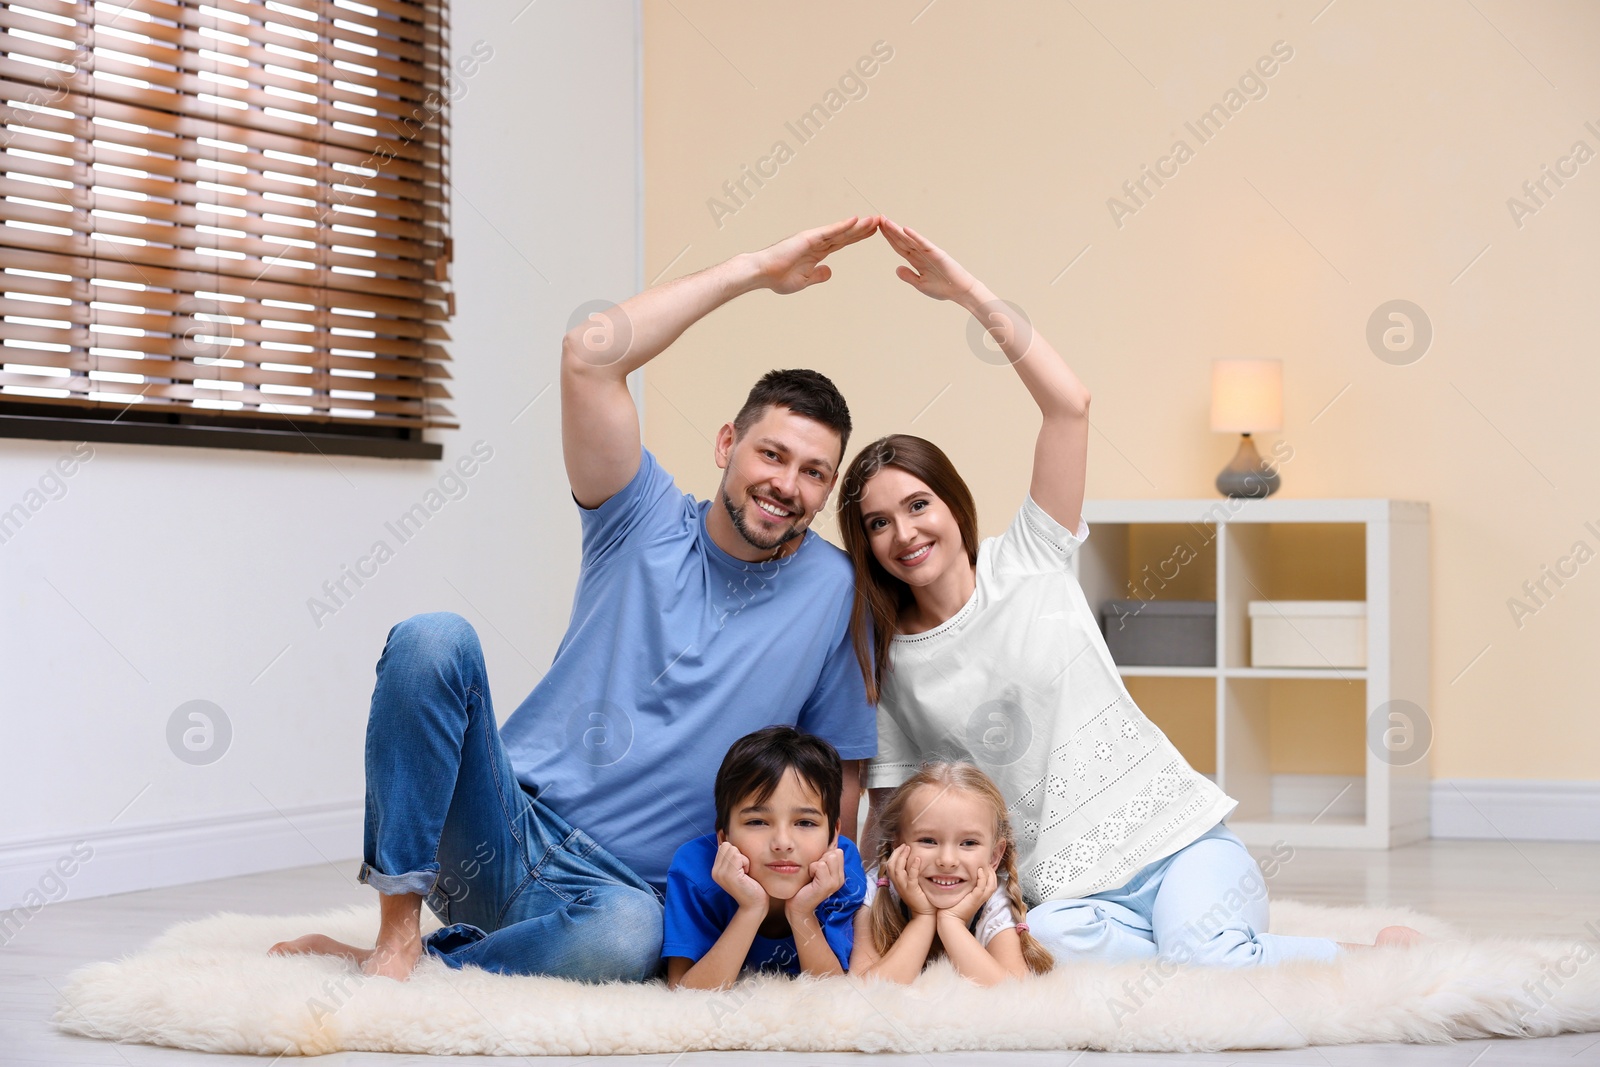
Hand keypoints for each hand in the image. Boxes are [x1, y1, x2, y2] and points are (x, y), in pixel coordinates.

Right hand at [711, 841, 767, 911]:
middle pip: (728, 846)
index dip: (737, 854)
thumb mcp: (738, 868)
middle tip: (743, 871)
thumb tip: (726, 834)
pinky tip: (747, 875)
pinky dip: (746, 863)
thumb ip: (732, 856)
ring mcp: (721, 874)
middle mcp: (715, 871)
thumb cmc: (751, 885)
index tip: (740, 868)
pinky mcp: (729, 875)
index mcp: (716, 869)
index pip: (724, 846)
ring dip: (744, 859)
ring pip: (734, 850)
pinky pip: (739, 857)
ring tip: (745, 873)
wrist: (754, 904)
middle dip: (740, 855)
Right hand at [749, 215, 879, 294]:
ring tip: (875, 220)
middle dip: (863, 228)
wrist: (762, 274)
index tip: (872, 232)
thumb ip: (818, 275)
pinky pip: (829, 231)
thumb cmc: (778, 278)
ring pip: (841, 231)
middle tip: (880, 221)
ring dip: (858, 225)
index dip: (858, 237)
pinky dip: (843, 226)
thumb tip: (830, 272)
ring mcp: (813, 239)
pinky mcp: (808, 238)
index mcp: (817, 253)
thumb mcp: (804, 280)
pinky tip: (856, 220)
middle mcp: (817, 243)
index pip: (842, 242)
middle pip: (845, 234)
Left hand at [785, 846, 845, 918]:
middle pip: (835, 852)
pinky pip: (820, 865)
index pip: (838, 852)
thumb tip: (828, 842)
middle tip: (814, 872)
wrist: (798, 906)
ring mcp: (835, 882)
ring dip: (816, 863)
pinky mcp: (826, 885)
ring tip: (812, 875)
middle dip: (821, 858)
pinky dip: (812, 869)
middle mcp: (840, 878)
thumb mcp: (817, 871)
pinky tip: (810, 878)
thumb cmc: (804, 887)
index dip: (825, 855)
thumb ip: (824, 859)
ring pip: (829, 857)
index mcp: (839, 874)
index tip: (817, 868)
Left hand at [877, 217, 982, 305]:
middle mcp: (920, 253)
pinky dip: (914, 236)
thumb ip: (909, 276)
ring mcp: (928, 252)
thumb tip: (897, 268)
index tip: (879, 228)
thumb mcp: (921, 284)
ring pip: (910, 239)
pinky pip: (923, 244)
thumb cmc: (943, 287)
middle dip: (890, 230)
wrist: (960, 291)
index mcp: (916, 260)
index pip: (899, 246)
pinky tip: (905, 230)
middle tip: (879, 218)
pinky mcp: (936, 253)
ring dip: (898, 230)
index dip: (889, 238)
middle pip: (902, 240)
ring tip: (887, 221)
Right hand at [885, 844, 935, 917]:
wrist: (924, 914)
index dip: (894, 854)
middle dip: (897, 853)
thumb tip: (913, 860)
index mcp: (896, 882)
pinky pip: (911, 876)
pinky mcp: (911, 889)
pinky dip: (913, 866)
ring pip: (898, 869)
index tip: (901, 847)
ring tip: (908, 848)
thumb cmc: (920, 898)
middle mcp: (897, 884)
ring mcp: (903, 887)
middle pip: (891, 865)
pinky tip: (917, 859)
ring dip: (903, 857)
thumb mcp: (911, 884)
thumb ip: (909, 874)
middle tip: (904, 845)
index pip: (890, 865)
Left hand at [938, 864, 995, 925]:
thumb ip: (964, 887)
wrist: (949, 920)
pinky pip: (982, 887)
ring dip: (989, 873)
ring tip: (984, 864)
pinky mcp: (975, 899)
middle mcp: (982, 898)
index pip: (990, 884)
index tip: (984, 865)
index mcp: (980, 897)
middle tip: (986, 862)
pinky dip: (982, 878)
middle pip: (993, 883)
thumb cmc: (952, 908)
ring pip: (991, 884)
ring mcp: (979, 899)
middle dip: (992, 872)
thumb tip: (958, 876)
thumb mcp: (961, 895)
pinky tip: (979, 870)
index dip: (989, 874)